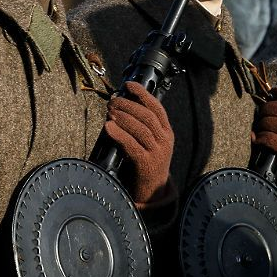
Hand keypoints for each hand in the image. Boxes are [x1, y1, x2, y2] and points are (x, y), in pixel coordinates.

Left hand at [104, 81, 173, 203]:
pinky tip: (109, 128)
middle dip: (128, 105)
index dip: (143, 94)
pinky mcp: (147, 164)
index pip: (157, 107)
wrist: (154, 191)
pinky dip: (119, 134)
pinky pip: (132, 145)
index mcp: (167, 132)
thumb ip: (142, 127)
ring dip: (123, 117)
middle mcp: (165, 140)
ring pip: (141, 128)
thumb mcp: (151, 143)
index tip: (129, 85)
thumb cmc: (148, 163)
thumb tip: (121, 107)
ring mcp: (157, 152)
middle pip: (147, 116)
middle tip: (112, 101)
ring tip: (109, 111)